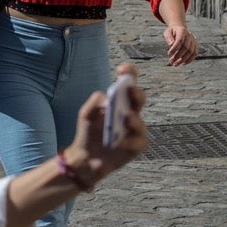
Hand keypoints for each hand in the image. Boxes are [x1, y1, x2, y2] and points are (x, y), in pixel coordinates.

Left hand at [64, 62, 148, 183]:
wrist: (86, 157)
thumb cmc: (88, 132)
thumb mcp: (86, 114)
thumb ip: (94, 102)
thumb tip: (106, 97)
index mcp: (119, 101)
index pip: (128, 84)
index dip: (129, 74)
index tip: (123, 69)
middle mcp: (130, 113)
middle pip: (140, 99)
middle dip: (137, 94)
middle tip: (130, 91)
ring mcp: (135, 130)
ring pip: (141, 122)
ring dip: (134, 119)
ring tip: (126, 118)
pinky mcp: (136, 146)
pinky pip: (138, 142)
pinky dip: (129, 141)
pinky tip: (119, 142)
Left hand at [164, 24, 197, 65]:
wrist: (179, 29)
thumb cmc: (172, 32)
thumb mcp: (167, 32)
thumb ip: (168, 37)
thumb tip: (171, 44)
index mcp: (182, 30)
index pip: (180, 40)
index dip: (175, 48)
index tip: (168, 54)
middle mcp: (189, 35)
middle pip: (186, 47)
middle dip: (178, 56)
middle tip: (171, 62)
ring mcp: (194, 40)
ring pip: (191, 52)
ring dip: (183, 60)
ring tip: (175, 64)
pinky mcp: (195, 45)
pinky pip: (195, 53)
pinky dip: (189, 60)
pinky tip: (183, 63)